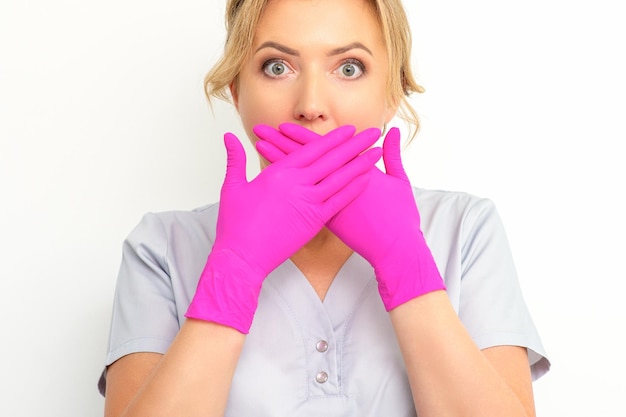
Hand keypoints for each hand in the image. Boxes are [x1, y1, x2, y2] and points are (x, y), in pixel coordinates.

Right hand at [186, 126, 381, 332]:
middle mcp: (296, 184)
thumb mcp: (233, 187)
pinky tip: (367, 180)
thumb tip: (228, 137)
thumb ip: (235, 159)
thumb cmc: (235, 225)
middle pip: (331, 158)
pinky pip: (339, 201)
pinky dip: (354, 188)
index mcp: (278, 173)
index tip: (348, 130)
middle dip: (354, 144)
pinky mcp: (314, 221)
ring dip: (360, 163)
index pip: (311, 149)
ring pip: (340, 177)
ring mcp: (308, 202)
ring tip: (377, 152)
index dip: (332, 138)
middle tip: (372, 132)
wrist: (242, 257)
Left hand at [254, 124, 444, 310]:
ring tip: (259, 150)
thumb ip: (394, 156)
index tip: (282, 125)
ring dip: (276, 164)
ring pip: (295, 180)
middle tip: (260, 130)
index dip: (300, 136)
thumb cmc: (400, 216)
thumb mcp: (399, 182)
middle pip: (300, 161)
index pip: (320, 149)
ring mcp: (326, 205)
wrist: (396, 248)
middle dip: (279, 144)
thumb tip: (391, 134)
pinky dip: (284, 192)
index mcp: (350, 171)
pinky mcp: (324, 221)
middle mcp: (334, 186)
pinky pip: (298, 202)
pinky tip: (271, 184)